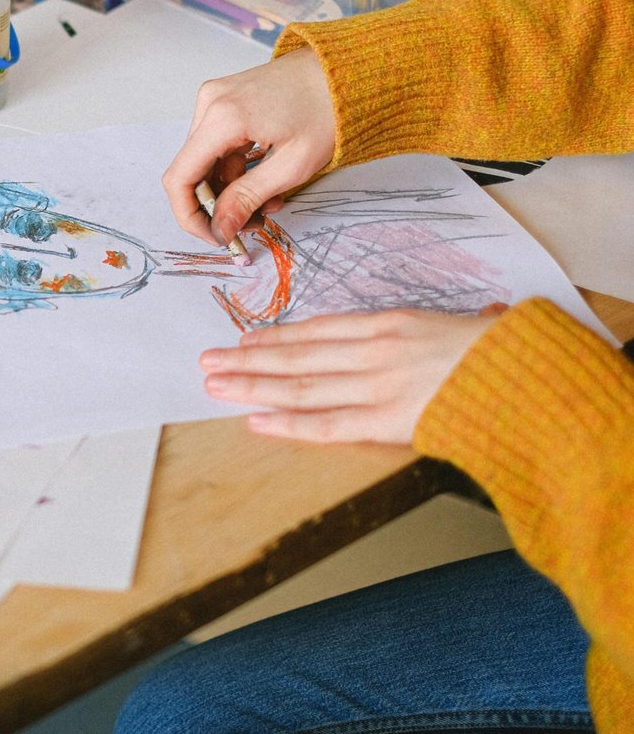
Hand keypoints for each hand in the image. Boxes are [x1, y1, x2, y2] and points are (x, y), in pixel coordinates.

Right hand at [161, 47, 335, 246]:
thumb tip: (221, 229)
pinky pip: (217, 145)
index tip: (215, 236)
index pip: (179, 178)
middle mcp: (209, 104)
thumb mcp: (293, 164)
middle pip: (191, 170)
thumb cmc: (329, 110)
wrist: (346, 69)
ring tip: (267, 204)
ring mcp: (216, 99)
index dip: (190, 216)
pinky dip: (235, 169)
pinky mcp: (225, 100)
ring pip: (205, 161)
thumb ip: (249, 198)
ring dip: (229, 189)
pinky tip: (264, 181)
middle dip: (216, 205)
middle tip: (250, 226)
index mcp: (222, 118)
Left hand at [201, 305, 506, 443]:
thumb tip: (483, 316)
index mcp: (390, 324)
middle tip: (208, 361)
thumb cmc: (506, 353)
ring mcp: (374, 386)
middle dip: (248, 360)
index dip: (278, 337)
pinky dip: (286, 422)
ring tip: (215, 385)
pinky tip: (254, 419)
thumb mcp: (469, 326)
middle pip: (296, 356)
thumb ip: (453, 329)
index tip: (246, 340)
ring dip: (251, 386)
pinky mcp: (384, 421)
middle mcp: (372, 351)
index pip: (318, 330)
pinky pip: (325, 423)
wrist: (530, 379)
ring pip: (299, 386)